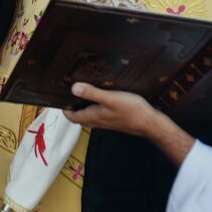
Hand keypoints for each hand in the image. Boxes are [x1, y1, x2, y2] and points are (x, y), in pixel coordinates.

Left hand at [65, 82, 194, 166]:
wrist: (150, 124)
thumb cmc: (132, 111)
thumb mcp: (110, 99)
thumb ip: (92, 93)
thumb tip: (74, 88)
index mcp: (93, 117)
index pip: (72, 117)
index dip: (64, 109)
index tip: (60, 98)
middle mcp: (98, 121)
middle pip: (79, 117)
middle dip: (73, 107)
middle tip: (70, 93)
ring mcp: (107, 121)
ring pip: (89, 115)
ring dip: (84, 106)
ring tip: (83, 92)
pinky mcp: (115, 119)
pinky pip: (100, 114)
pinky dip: (96, 106)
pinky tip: (101, 97)